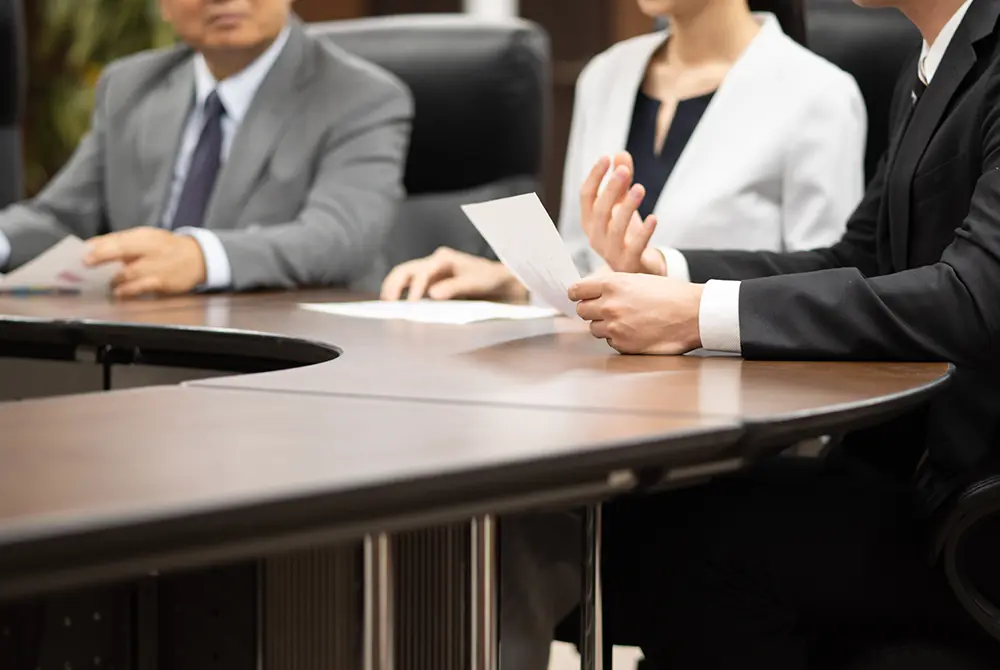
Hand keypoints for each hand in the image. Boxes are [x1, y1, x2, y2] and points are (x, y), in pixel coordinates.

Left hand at [85, 227, 206, 298]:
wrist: (198, 259)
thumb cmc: (165, 249)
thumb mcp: (146, 239)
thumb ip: (120, 242)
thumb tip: (89, 247)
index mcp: (145, 235)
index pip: (118, 238)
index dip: (99, 245)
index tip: (82, 252)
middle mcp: (151, 248)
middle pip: (123, 249)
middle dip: (102, 256)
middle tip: (86, 263)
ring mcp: (158, 265)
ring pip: (130, 272)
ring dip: (113, 279)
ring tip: (106, 283)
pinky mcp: (163, 282)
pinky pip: (141, 287)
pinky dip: (128, 290)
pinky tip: (119, 293)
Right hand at [380, 247, 526, 301]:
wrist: (498, 281)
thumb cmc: (488, 279)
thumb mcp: (474, 283)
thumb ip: (453, 287)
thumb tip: (432, 294)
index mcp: (444, 258)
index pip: (422, 272)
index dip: (415, 288)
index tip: (412, 305)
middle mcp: (434, 262)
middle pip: (405, 270)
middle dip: (394, 285)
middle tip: (387, 303)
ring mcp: (430, 272)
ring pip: (404, 276)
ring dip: (393, 289)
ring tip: (386, 305)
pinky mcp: (429, 283)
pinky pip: (410, 286)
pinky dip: (401, 294)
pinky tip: (396, 305)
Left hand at [569, 272, 702, 354]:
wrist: (693, 314)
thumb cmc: (671, 295)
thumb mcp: (638, 279)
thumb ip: (612, 286)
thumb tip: (590, 292)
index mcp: (612, 284)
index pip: (577, 290)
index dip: (578, 294)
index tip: (580, 297)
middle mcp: (609, 305)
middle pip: (582, 310)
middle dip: (592, 310)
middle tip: (607, 310)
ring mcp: (615, 327)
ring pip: (594, 328)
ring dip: (605, 326)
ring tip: (626, 320)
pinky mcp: (623, 345)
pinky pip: (609, 342)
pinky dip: (618, 338)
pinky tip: (635, 331)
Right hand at [580, 152, 665, 275]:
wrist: (639, 268)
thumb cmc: (627, 234)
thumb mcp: (623, 206)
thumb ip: (622, 181)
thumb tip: (621, 154)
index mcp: (590, 221)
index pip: (586, 196)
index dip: (595, 177)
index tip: (606, 158)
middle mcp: (595, 237)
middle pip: (600, 210)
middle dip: (611, 189)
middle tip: (624, 170)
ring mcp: (610, 252)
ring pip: (615, 228)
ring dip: (627, 207)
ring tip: (640, 188)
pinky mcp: (628, 263)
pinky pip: (635, 247)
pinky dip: (644, 232)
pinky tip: (654, 218)